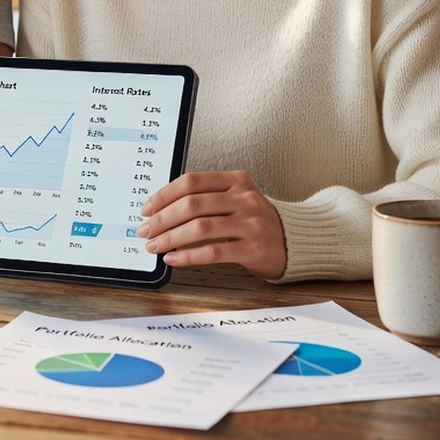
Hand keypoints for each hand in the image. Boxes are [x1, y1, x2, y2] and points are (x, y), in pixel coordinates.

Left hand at [136, 170, 286, 279]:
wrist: (294, 241)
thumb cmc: (255, 220)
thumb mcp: (236, 198)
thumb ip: (206, 198)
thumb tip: (160, 210)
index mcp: (236, 180)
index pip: (192, 181)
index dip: (164, 195)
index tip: (146, 209)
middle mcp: (244, 198)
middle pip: (192, 204)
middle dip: (161, 219)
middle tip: (144, 231)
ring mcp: (250, 223)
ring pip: (200, 227)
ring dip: (170, 238)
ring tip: (154, 246)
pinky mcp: (253, 248)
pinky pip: (213, 252)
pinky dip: (188, 255)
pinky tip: (173, 258)